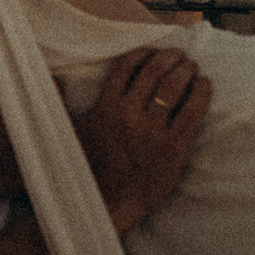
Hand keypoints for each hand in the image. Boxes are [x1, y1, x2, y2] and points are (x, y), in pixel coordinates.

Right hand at [74, 46, 209, 232]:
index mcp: (104, 108)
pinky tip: (204, 84)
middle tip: (179, 54)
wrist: (107, 203)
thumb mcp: (66, 132)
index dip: (142, 54)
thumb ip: (59, 103)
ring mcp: (153, 131)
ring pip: (174, 87)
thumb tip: (50, 78)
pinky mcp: (173, 147)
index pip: (126, 68)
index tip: (152, 51)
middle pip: (155, 72)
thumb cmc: (85, 168)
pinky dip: (201, 92)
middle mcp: (129, 115)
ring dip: (186, 70)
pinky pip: (193, 111)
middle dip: (170, 58)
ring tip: (192, 66)